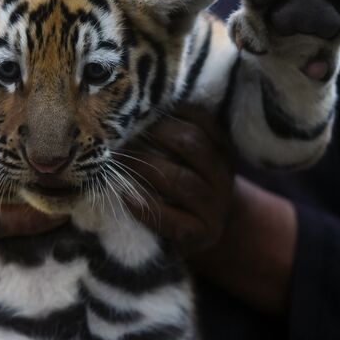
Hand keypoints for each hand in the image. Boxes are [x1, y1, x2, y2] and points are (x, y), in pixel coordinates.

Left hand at [120, 108, 234, 256]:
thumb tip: (133, 109)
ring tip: (116, 159)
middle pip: (193, 145)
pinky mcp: (200, 235)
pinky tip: (125, 196)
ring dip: (144, 167)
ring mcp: (214, 208)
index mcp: (222, 150)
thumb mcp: (186, 158)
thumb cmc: (183, 186)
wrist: (202, 233)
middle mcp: (223, 176)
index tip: (142, 104)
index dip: (172, 110)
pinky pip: (172, 220)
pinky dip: (146, 206)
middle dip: (156, 134)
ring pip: (181, 181)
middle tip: (123, 130)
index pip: (202, 121)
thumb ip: (172, 135)